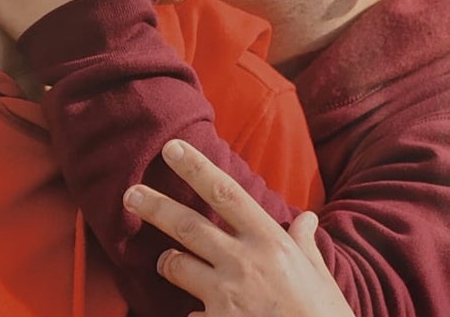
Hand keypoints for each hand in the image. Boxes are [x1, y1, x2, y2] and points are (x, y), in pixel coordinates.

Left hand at [123, 140, 352, 316]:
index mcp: (270, 242)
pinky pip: (190, 315)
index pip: (226, 194)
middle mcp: (243, 263)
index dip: (197, 168)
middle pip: (186, 226)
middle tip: (129, 194)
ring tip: (168, 261)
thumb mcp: (320, 274)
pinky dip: (195, 314)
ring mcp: (225, 297)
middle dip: (154, 207)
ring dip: (169, 262)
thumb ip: (305, 243)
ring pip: (176, 266)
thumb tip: (307, 218)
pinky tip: (207, 316)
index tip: (172, 149)